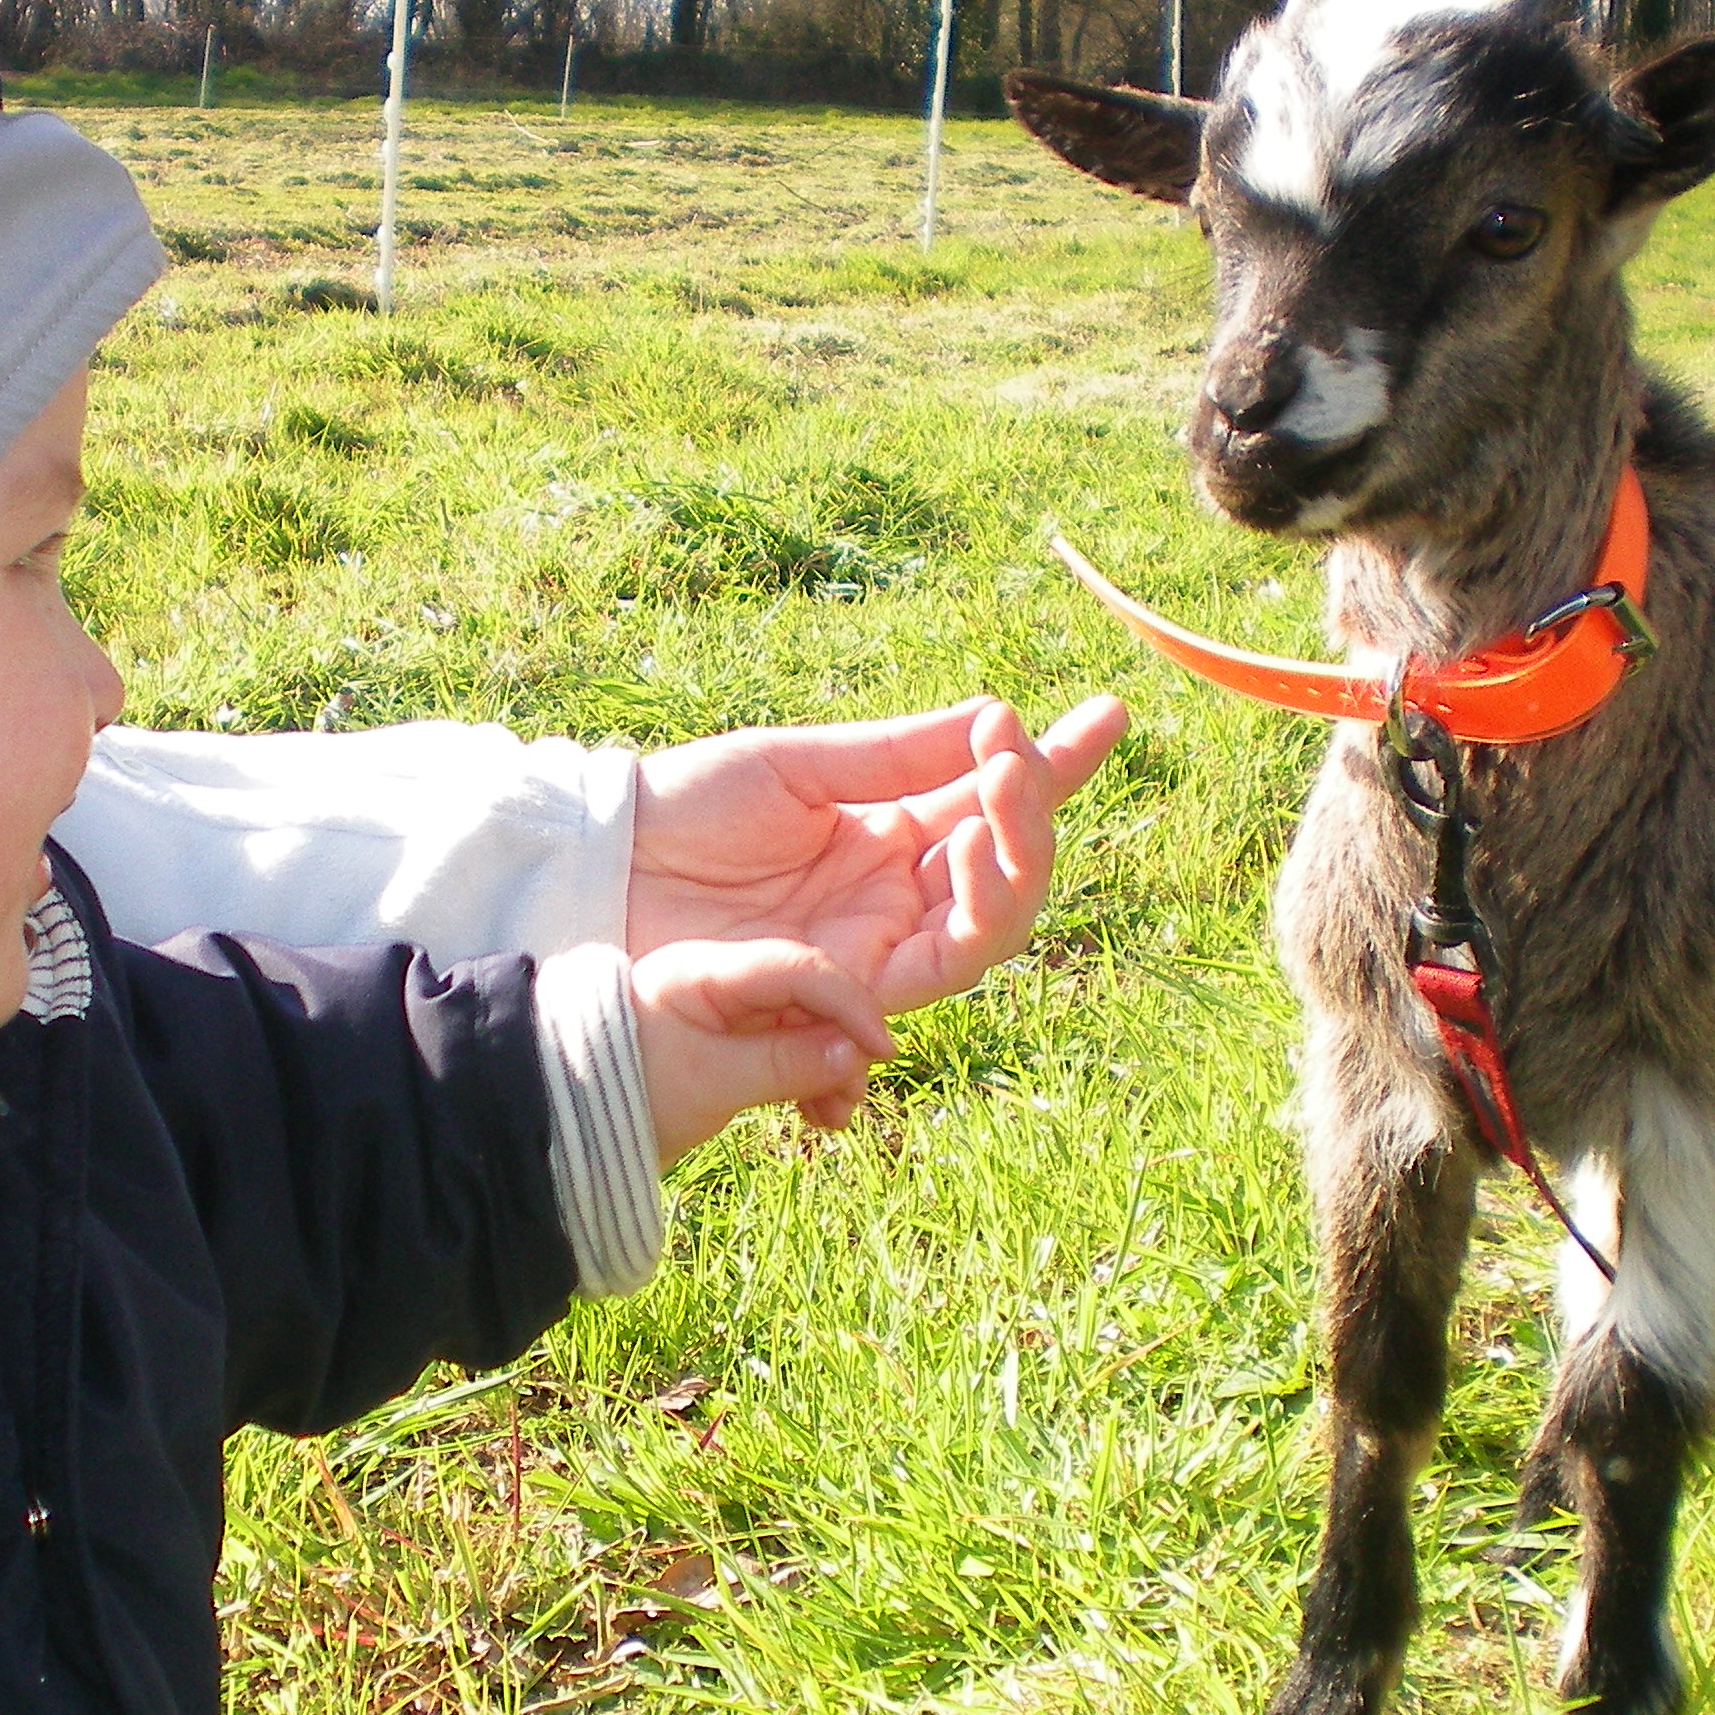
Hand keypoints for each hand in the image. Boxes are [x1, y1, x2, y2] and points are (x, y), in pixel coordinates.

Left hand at [628, 696, 1128, 1015]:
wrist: (605, 871)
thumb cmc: (686, 808)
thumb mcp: (798, 765)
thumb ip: (897, 755)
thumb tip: (996, 716)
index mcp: (888, 830)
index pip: (991, 802)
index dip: (1055, 768)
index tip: (1109, 715)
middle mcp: (893, 897)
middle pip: (1007, 873)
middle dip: (1035, 815)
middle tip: (1020, 757)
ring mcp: (872, 950)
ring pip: (988, 930)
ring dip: (1013, 865)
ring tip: (994, 803)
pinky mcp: (841, 999)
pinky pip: (933, 978)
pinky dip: (966, 920)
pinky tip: (968, 851)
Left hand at [631, 939, 896, 1163]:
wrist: (568, 1123)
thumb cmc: (628, 1092)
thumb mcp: (710, 1082)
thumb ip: (784, 1064)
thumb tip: (855, 1053)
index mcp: (712, 972)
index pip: (801, 969)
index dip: (851, 1005)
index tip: (881, 1051)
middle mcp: (725, 983)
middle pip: (810, 998)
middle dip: (842, 1045)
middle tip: (849, 1099)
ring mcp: (728, 1014)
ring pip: (804, 1029)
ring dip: (830, 1069)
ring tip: (833, 1119)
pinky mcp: (729, 1045)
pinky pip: (786, 1053)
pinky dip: (808, 1081)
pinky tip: (819, 1117)